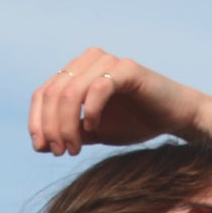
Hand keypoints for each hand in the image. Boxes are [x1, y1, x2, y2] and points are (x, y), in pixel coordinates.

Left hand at [29, 48, 205, 157]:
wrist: (174, 117)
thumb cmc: (135, 122)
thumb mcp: (94, 132)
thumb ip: (70, 133)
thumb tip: (39, 145)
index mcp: (76, 72)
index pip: (43, 93)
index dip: (37, 121)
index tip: (42, 148)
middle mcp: (88, 60)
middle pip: (53, 93)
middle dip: (51, 126)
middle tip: (60, 152)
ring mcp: (108, 62)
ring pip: (71, 91)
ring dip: (67, 124)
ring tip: (73, 148)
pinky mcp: (127, 69)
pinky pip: (99, 87)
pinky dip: (91, 110)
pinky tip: (93, 128)